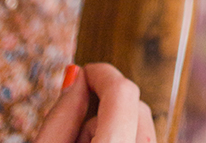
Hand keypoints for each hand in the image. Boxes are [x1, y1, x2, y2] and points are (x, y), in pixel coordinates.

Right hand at [36, 64, 155, 142]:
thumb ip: (61, 116)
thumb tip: (76, 76)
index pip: (123, 92)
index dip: (103, 74)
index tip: (87, 70)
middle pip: (137, 106)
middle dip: (106, 110)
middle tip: (75, 132)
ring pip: (143, 126)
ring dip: (116, 128)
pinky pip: (144, 141)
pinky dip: (126, 139)